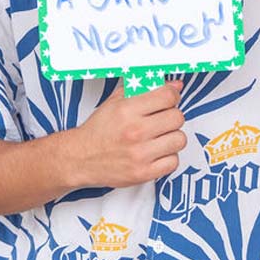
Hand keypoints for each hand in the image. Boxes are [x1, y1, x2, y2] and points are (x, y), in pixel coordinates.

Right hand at [68, 79, 185, 188]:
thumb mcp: (116, 101)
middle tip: (162, 119)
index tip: (170, 99)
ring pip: (179, 140)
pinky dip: (168, 157)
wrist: (80, 158)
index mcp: (127, 110)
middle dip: (171, 116)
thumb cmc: (98, 130)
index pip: (167, 97)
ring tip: (159, 137)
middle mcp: (134, 132)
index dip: (173, 96)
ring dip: (172, 137)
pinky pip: (173, 162)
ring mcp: (140, 154)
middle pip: (177, 118)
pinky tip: (156, 152)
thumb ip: (145, 90)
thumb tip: (175, 86)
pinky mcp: (143, 173)